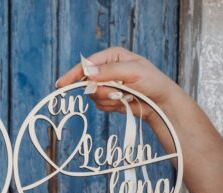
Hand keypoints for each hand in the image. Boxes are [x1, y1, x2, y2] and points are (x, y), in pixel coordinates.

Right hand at [56, 46, 184, 121]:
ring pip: (93, 96)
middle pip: (87, 82)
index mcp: (111, 56)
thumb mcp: (133, 72)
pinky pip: (100, 105)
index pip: (87, 64)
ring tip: (125, 96)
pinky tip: (124, 102)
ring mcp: (107, 84)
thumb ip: (110, 71)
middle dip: (100, 90)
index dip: (74, 74)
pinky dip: (111, 106)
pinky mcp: (108, 98)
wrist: (161, 103)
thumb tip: (88, 72)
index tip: (62, 84)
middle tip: (117, 93)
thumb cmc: (152, 82)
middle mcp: (106, 69)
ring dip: (108, 99)